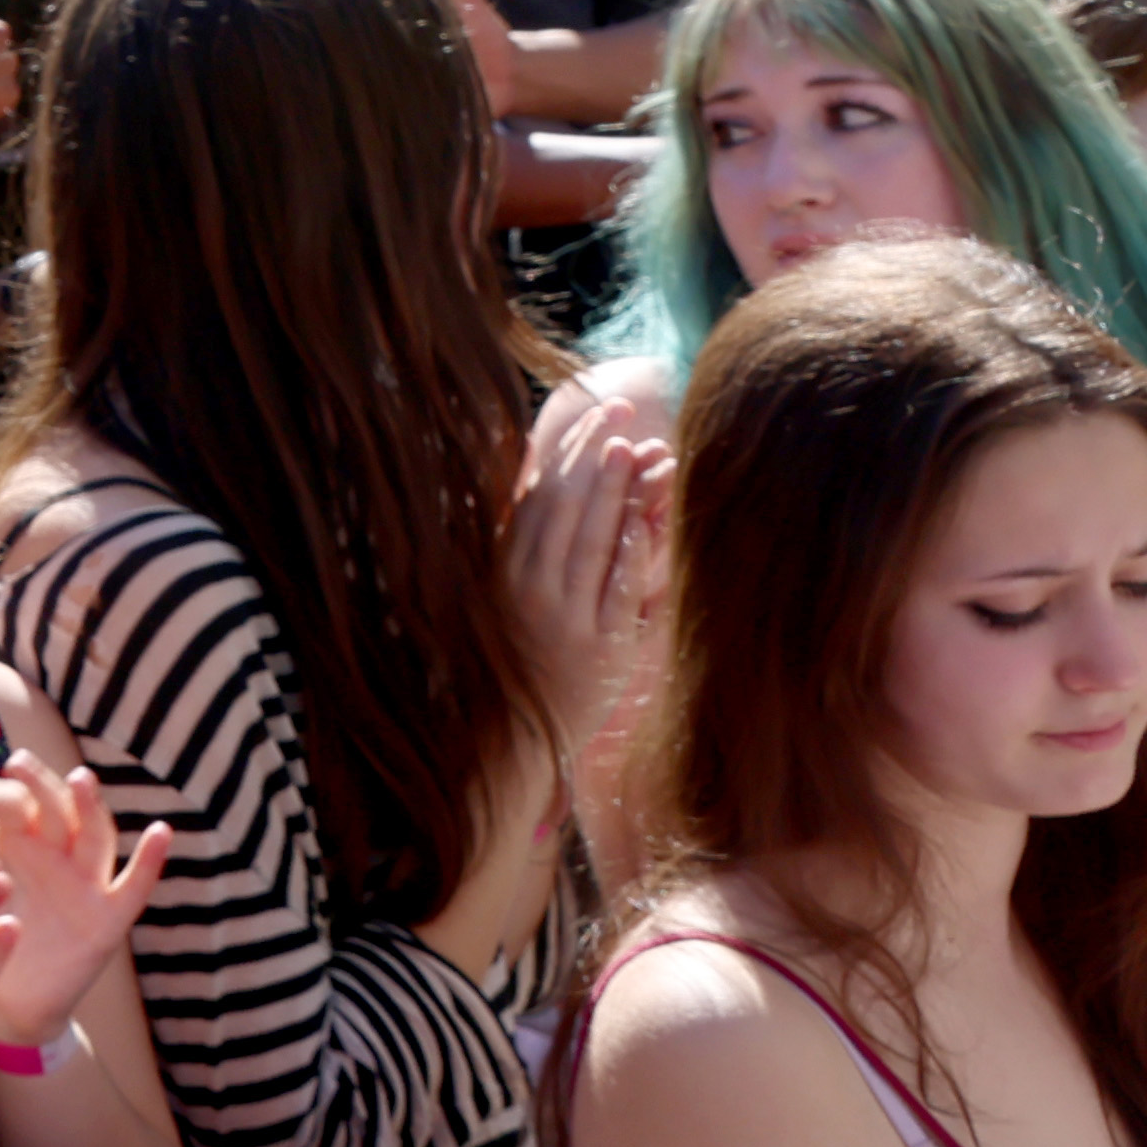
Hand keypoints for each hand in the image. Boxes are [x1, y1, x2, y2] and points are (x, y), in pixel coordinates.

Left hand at [0, 755, 170, 1056]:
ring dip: (91, 808)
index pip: (17, 802)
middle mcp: (56, 855)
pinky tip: (162, 832)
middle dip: (41, 785)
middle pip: (57, 809)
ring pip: (95, 837)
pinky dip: (150, 862)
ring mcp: (86, 884)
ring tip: (81, 779)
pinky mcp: (108, 919)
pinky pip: (134, 887)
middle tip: (18, 762)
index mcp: (19, 840)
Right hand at [503, 386, 670, 703]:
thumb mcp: (507, 601)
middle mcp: (527, 587)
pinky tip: (643, 516)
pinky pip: (616, 587)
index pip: (536, 496)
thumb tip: (543, 486)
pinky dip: (629, 550)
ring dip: (611, 489)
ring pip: (589, 538)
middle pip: (562, 506)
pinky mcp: (600, 645)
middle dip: (592, 453)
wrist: (519, 737)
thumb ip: (524, 549)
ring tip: (631, 446)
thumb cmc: (515, 662)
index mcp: (502, 571)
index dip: (564, 452)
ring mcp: (564, 616)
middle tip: (618, 409)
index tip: (590, 416)